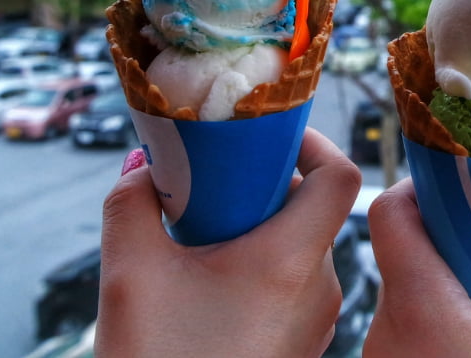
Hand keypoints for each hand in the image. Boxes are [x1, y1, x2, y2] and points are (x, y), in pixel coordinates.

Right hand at [94, 127, 361, 357]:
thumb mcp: (130, 275)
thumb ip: (131, 205)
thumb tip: (140, 166)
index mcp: (292, 260)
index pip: (340, 175)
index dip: (310, 141)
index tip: (266, 134)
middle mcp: (318, 288)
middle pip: (312, 208)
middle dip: (262, 185)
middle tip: (213, 179)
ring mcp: (314, 322)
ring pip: (298, 248)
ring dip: (256, 229)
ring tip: (200, 231)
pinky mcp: (299, 346)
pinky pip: (291, 285)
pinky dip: (258, 266)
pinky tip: (207, 278)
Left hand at [363, 179, 470, 357]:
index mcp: (419, 307)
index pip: (389, 212)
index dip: (422, 186)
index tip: (467, 185)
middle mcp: (388, 329)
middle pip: (407, 250)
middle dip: (458, 236)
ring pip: (412, 294)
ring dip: (457, 282)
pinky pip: (415, 332)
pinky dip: (450, 319)